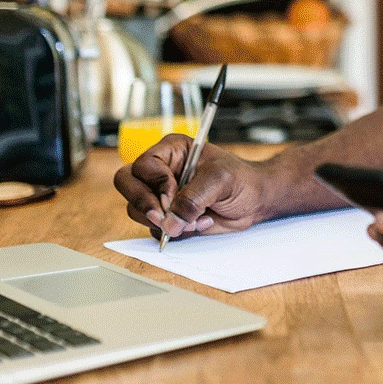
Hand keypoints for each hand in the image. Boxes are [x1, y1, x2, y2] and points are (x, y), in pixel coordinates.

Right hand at [113, 133, 270, 240]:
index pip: (144, 165)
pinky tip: (201, 223)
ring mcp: (161, 195)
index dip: (155, 183)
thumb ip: (193, 197)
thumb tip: (170, 221)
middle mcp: (161, 171)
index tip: (171, 195)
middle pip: (127, 184)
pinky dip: (175, 232)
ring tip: (198, 218)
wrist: (255, 200)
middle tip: (163, 218)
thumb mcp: (220, 179)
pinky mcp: (167, 217)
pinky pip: (155, 229)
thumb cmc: (241, 179)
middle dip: (144, 204)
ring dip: (165, 221)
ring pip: (137, 210)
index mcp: (171, 151)